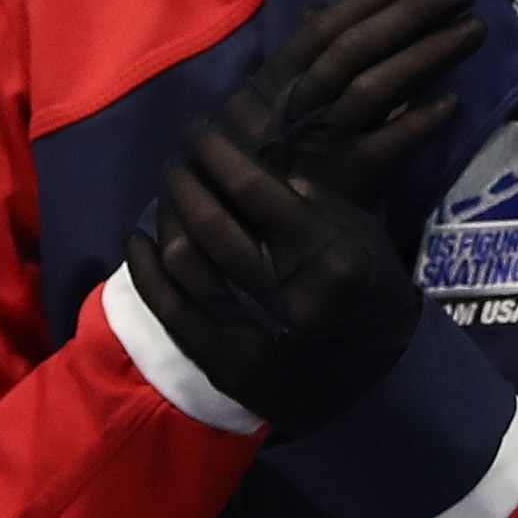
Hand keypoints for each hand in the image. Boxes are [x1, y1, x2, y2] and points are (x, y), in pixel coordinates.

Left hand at [125, 136, 421, 435]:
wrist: (378, 385)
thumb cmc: (372, 296)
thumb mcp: (364, 238)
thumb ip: (314, 202)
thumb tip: (255, 173)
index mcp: (325, 257)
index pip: (254, 189)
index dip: (217, 153)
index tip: (199, 131)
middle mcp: (285, 295)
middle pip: (210, 223)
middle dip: (184, 180)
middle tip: (177, 159)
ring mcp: (251, 334)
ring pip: (184, 262)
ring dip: (166, 218)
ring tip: (166, 194)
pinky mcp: (225, 364)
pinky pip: (170, 309)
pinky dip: (146, 270)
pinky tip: (139, 240)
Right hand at [206, 0, 482, 210]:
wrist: (232, 247)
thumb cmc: (254, 174)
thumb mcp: (264, 112)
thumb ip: (296, 63)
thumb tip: (321, 5)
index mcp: (272, 84)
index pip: (325, 28)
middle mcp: (291, 106)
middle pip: (355, 48)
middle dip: (412, 11)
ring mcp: (313, 145)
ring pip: (371, 89)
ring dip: (426, 55)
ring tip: (475, 31)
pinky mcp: (336, 187)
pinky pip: (381, 150)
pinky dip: (415, 124)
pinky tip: (452, 103)